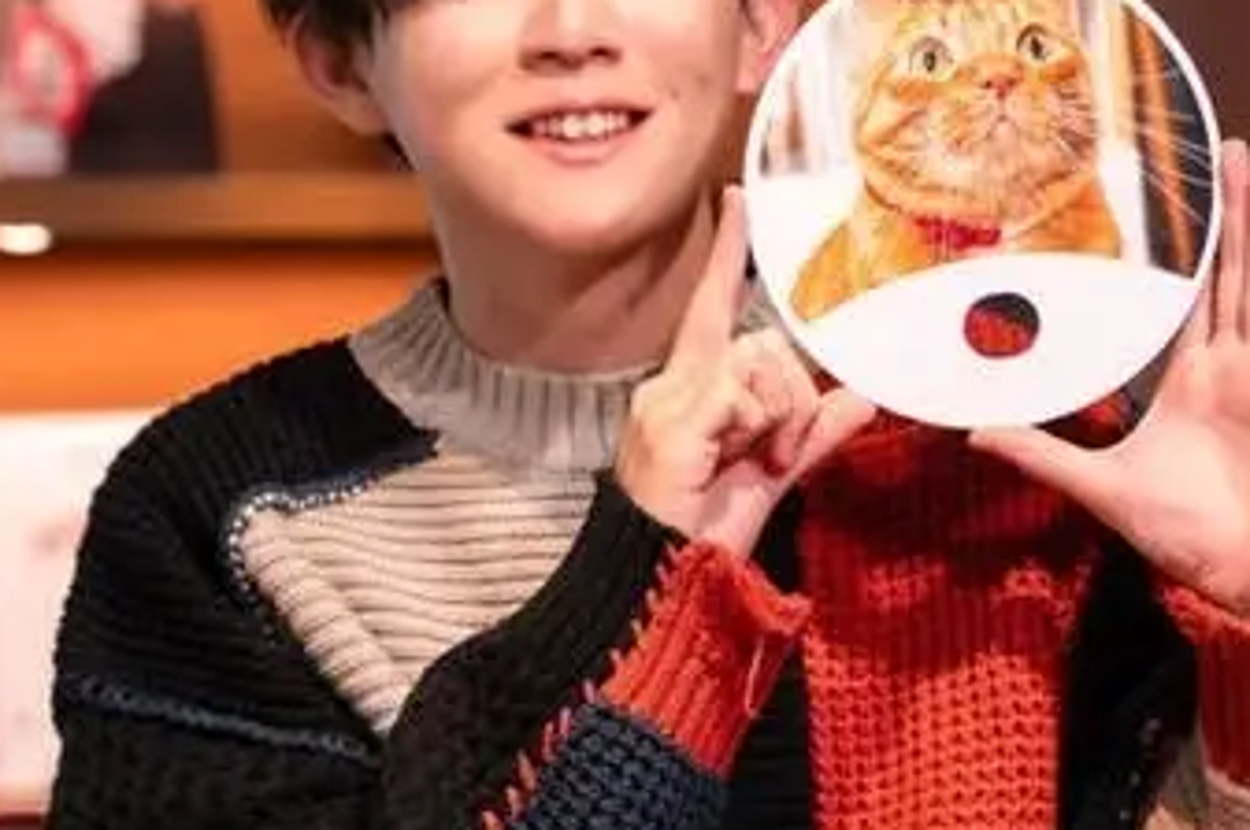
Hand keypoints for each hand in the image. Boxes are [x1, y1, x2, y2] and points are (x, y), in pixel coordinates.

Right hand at [616, 187, 876, 555]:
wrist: (667, 578)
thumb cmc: (709, 526)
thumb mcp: (775, 471)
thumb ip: (816, 430)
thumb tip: (863, 396)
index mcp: (690, 387)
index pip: (713, 309)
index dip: (728, 256)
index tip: (738, 200)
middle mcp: (671, 383)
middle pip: (762, 341)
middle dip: (793, 397)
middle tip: (778, 452)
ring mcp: (667, 399)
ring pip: (760, 362)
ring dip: (781, 418)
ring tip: (759, 461)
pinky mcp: (673, 420)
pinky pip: (745, 394)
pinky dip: (761, 430)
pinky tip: (739, 461)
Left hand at [969, 138, 1249, 615]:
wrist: (1248, 573)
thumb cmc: (1190, 538)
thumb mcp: (1102, 487)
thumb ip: (1042, 456)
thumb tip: (974, 433)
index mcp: (1188, 383)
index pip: (1174, 309)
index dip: (1173, 268)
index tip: (1154, 223)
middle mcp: (1226, 366)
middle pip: (1223, 275)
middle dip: (1224, 218)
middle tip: (1214, 155)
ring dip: (1247, 219)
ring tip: (1235, 155)